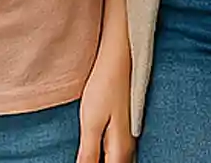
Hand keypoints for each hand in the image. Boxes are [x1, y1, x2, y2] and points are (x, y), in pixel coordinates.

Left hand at [76, 47, 134, 162]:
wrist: (120, 58)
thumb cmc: (105, 86)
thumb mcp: (91, 121)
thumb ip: (88, 152)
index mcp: (120, 150)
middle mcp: (128, 146)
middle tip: (83, 157)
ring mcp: (128, 136)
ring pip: (116, 160)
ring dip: (103, 160)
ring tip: (87, 156)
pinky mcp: (124, 126)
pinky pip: (116, 150)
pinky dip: (106, 155)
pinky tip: (97, 150)